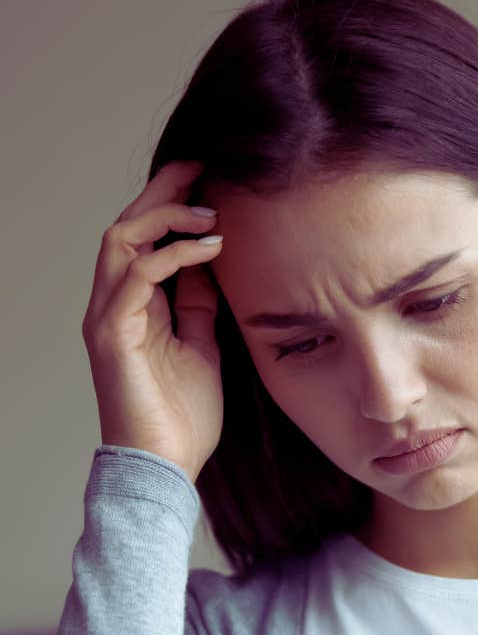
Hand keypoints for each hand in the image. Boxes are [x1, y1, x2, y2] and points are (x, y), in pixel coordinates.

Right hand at [82, 159, 224, 482]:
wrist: (167, 467)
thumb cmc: (182, 416)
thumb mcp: (202, 347)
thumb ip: (199, 306)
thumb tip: (211, 265)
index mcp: (134, 308)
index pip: (143, 241)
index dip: (171, 207)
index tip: (211, 184)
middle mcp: (113, 306)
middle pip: (126, 227)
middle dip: (163, 193)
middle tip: (203, 168)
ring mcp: (109, 318)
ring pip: (121, 240)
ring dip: (165, 215)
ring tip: (210, 209)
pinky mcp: (114, 334)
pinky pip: (138, 275)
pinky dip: (174, 254)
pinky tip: (211, 247)